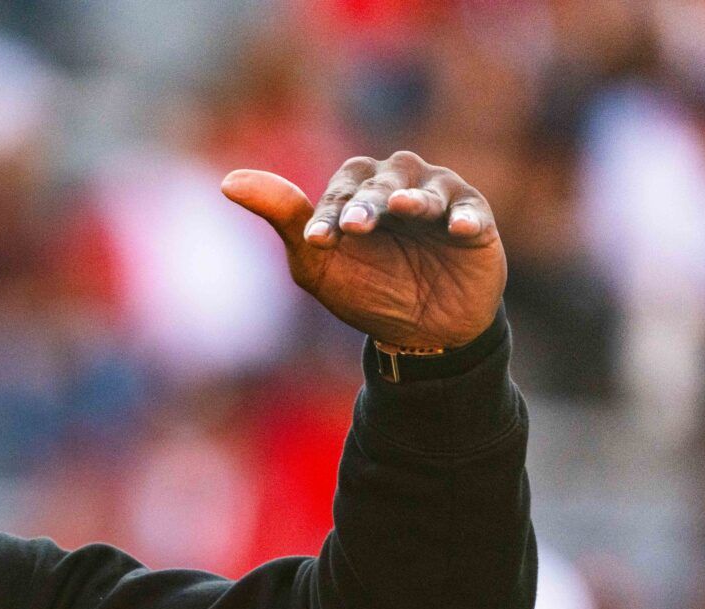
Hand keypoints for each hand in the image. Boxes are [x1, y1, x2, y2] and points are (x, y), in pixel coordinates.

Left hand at [221, 152, 504, 349]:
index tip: (318, 240)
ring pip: (428, 188)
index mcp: (360, 190)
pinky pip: (472, 213)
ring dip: (416, 198)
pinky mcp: (476, 222)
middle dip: (368, 201)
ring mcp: (440, 200)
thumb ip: (282, 217)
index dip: (331, 211)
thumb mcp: (316, 261)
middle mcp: (400, 185)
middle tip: (355, 225)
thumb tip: (228, 181)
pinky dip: (465, 217)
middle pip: (384, 180)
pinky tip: (458, 228)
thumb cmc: (365, 291)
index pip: (344, 187)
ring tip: (404, 209)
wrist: (420, 333)